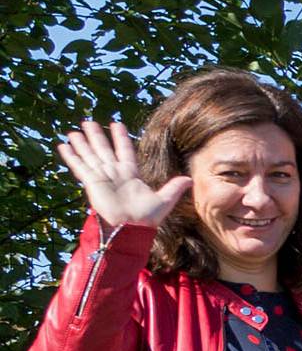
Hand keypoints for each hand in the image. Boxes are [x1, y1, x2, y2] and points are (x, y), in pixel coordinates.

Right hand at [55, 116, 188, 233]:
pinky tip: (64, 146)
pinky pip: (80, 166)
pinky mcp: (92, 183)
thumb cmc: (146, 218)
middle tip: (88, 122)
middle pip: (104, 149)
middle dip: (96, 136)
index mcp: (131, 175)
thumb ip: (174, 188)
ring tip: (73, 131)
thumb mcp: (164, 200)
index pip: (125, 151)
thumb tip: (190, 179)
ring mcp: (102, 177)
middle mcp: (115, 174)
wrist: (130, 229)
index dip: (120, 138)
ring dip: (82, 143)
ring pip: (90, 155)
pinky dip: (72, 157)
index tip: (117, 124)